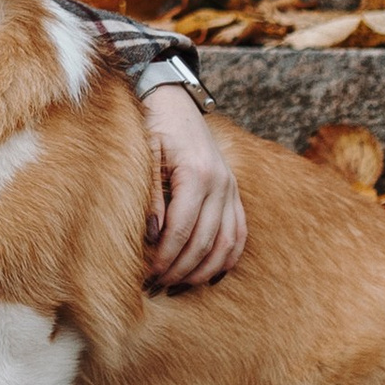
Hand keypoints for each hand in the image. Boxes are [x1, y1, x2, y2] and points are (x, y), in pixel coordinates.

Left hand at [142, 88, 246, 288]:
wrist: (173, 99)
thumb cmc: (153, 125)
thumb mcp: (144, 154)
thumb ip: (149, 195)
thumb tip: (153, 235)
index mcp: (197, 174)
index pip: (183, 229)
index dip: (165, 256)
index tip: (148, 274)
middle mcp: (221, 183)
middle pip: (204, 241)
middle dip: (180, 268)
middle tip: (158, 285)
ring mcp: (231, 188)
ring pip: (226, 242)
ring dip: (204, 269)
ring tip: (179, 284)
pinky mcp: (234, 191)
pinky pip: (240, 232)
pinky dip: (228, 256)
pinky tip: (210, 274)